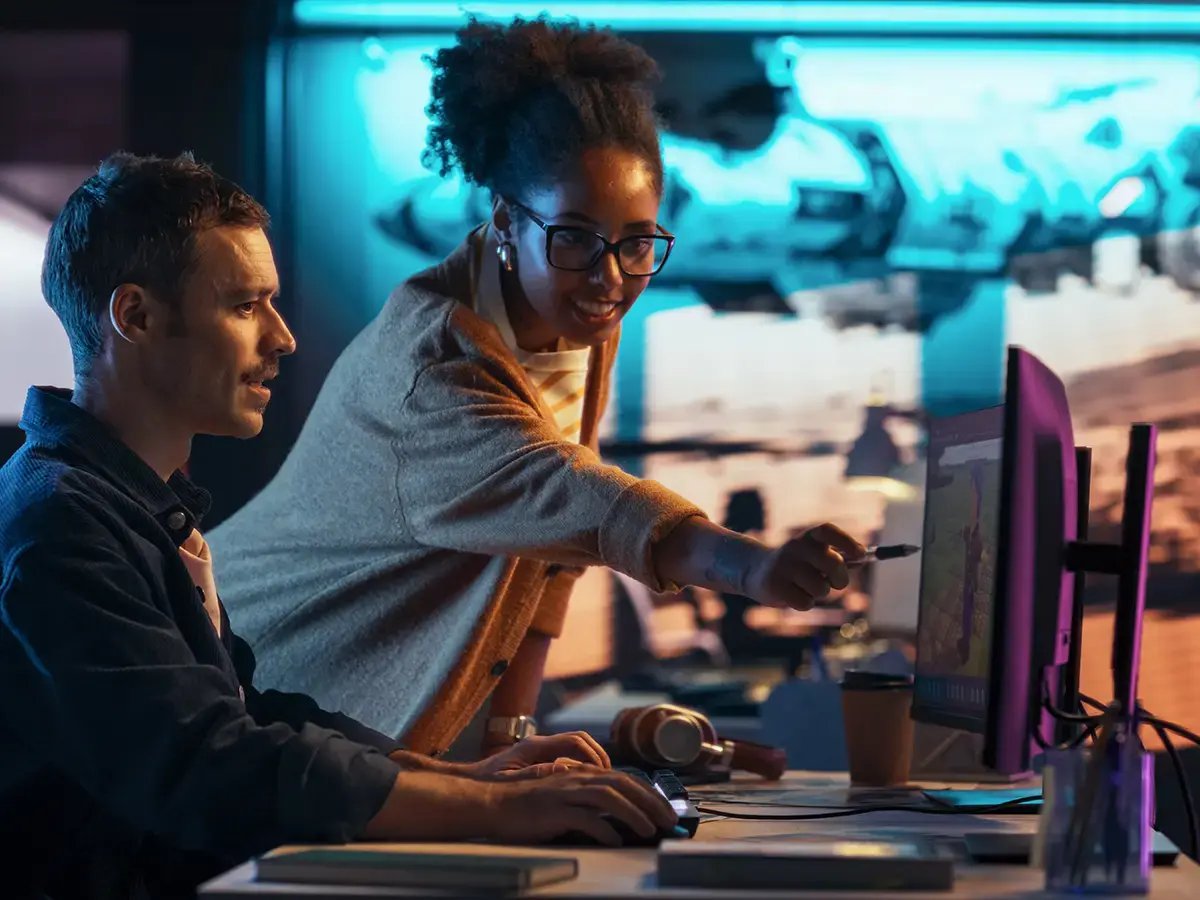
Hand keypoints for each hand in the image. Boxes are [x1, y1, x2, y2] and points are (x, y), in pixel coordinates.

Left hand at [471, 731, 610, 779]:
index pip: (575, 741)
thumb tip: (565, 770)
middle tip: (610, 778)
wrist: (469, 787)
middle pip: (580, 740)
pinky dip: (581, 766)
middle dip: (598, 756)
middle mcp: (539, 744)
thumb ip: (538, 775)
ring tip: (602, 782)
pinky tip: (585, 786)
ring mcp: (539, 751)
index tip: (604, 774)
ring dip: (591, 761)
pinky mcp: (539, 760)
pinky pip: (567, 757)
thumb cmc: (487, 787)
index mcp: (534, 747)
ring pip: (575, 747)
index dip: (594, 755)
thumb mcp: (512, 782)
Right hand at [482, 768, 677, 846]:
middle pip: (623, 784)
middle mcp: (576, 779)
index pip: (624, 778)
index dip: (648, 793)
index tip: (665, 810)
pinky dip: (603, 828)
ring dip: (633, 813)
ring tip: (649, 830)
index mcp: (581, 775)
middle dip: (650, 802)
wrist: (492, 803)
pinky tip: (615, 840)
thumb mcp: (562, 799)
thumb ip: (587, 804)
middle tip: (668, 821)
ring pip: (608, 797)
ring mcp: (565, 792)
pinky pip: (584, 818)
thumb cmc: (527, 806)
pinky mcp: (552, 810)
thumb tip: (617, 821)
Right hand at [743, 523, 865, 610]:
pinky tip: (793, 595)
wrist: (755, 570)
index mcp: (807, 537)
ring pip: (820, 588)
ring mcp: (783, 566)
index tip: (860, 554)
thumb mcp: (814, 555)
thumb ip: (839, 556)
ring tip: (806, 587)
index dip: (846, 541)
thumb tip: (863, 558)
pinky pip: (805, 603)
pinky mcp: (775, 585)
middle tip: (835, 583)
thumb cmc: (795, 565)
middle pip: (832, 563)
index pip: (828, 531)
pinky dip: (804, 603)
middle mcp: (795, 547)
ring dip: (819, 593)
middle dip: (840, 579)